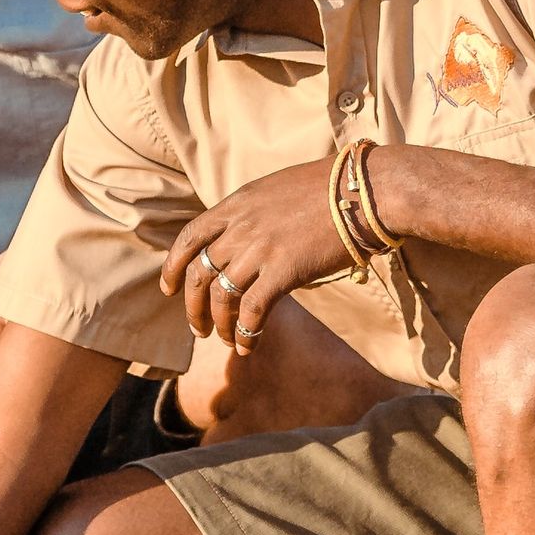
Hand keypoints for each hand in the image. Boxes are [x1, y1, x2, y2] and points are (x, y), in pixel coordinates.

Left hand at [161, 158, 358, 351]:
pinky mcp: (283, 271)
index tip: (168, 289)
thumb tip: (249, 242)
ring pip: (222, 296)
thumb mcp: (277, 190)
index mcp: (236, 204)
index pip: (190, 237)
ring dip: (219, 325)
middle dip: (192, 307)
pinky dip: (245, 332)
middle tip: (198, 330)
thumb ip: (255, 215)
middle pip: (199, 273)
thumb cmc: (331, 188)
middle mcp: (240, 227)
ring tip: (224, 341)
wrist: (365, 190)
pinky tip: (246, 346)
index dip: (173, 266)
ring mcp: (259, 249)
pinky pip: (252, 311)